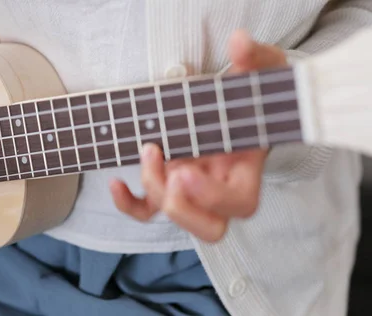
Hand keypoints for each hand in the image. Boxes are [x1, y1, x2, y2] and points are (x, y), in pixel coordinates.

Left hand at [110, 30, 286, 241]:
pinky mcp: (171, 184)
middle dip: (182, 209)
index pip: (240, 203)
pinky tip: (115, 182)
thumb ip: (255, 58)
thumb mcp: (261, 71)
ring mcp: (193, 189)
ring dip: (154, 189)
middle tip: (172, 173)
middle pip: (210, 228)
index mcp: (246, 167)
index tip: (185, 171)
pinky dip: (128, 203)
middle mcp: (221, 186)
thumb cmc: (251, 92)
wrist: (236, 100)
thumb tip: (239, 42)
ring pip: (176, 215)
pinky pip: (148, 208)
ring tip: (149, 149)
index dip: (212, 197)